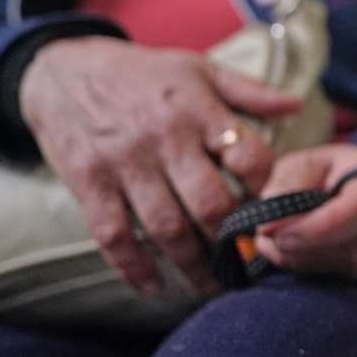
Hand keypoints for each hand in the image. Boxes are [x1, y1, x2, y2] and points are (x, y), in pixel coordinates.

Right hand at [19, 36, 302, 293]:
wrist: (61, 69)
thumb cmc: (143, 73)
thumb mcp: (198, 69)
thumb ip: (248, 91)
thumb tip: (296, 107)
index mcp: (198, 111)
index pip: (247, 155)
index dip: (268, 188)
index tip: (278, 212)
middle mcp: (164, 139)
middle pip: (209, 203)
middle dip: (233, 241)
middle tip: (250, 265)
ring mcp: (124, 164)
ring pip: (166, 227)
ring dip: (193, 265)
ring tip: (213, 285)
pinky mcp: (88, 183)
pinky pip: (113, 235)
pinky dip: (133, 267)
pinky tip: (154, 287)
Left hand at [254, 145, 356, 279]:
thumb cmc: (331, 174)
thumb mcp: (302, 166)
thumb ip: (283, 187)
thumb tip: (268, 224)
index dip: (319, 228)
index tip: (276, 235)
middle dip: (306, 251)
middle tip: (269, 244)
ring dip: (314, 262)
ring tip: (286, 248)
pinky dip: (335, 271)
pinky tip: (320, 256)